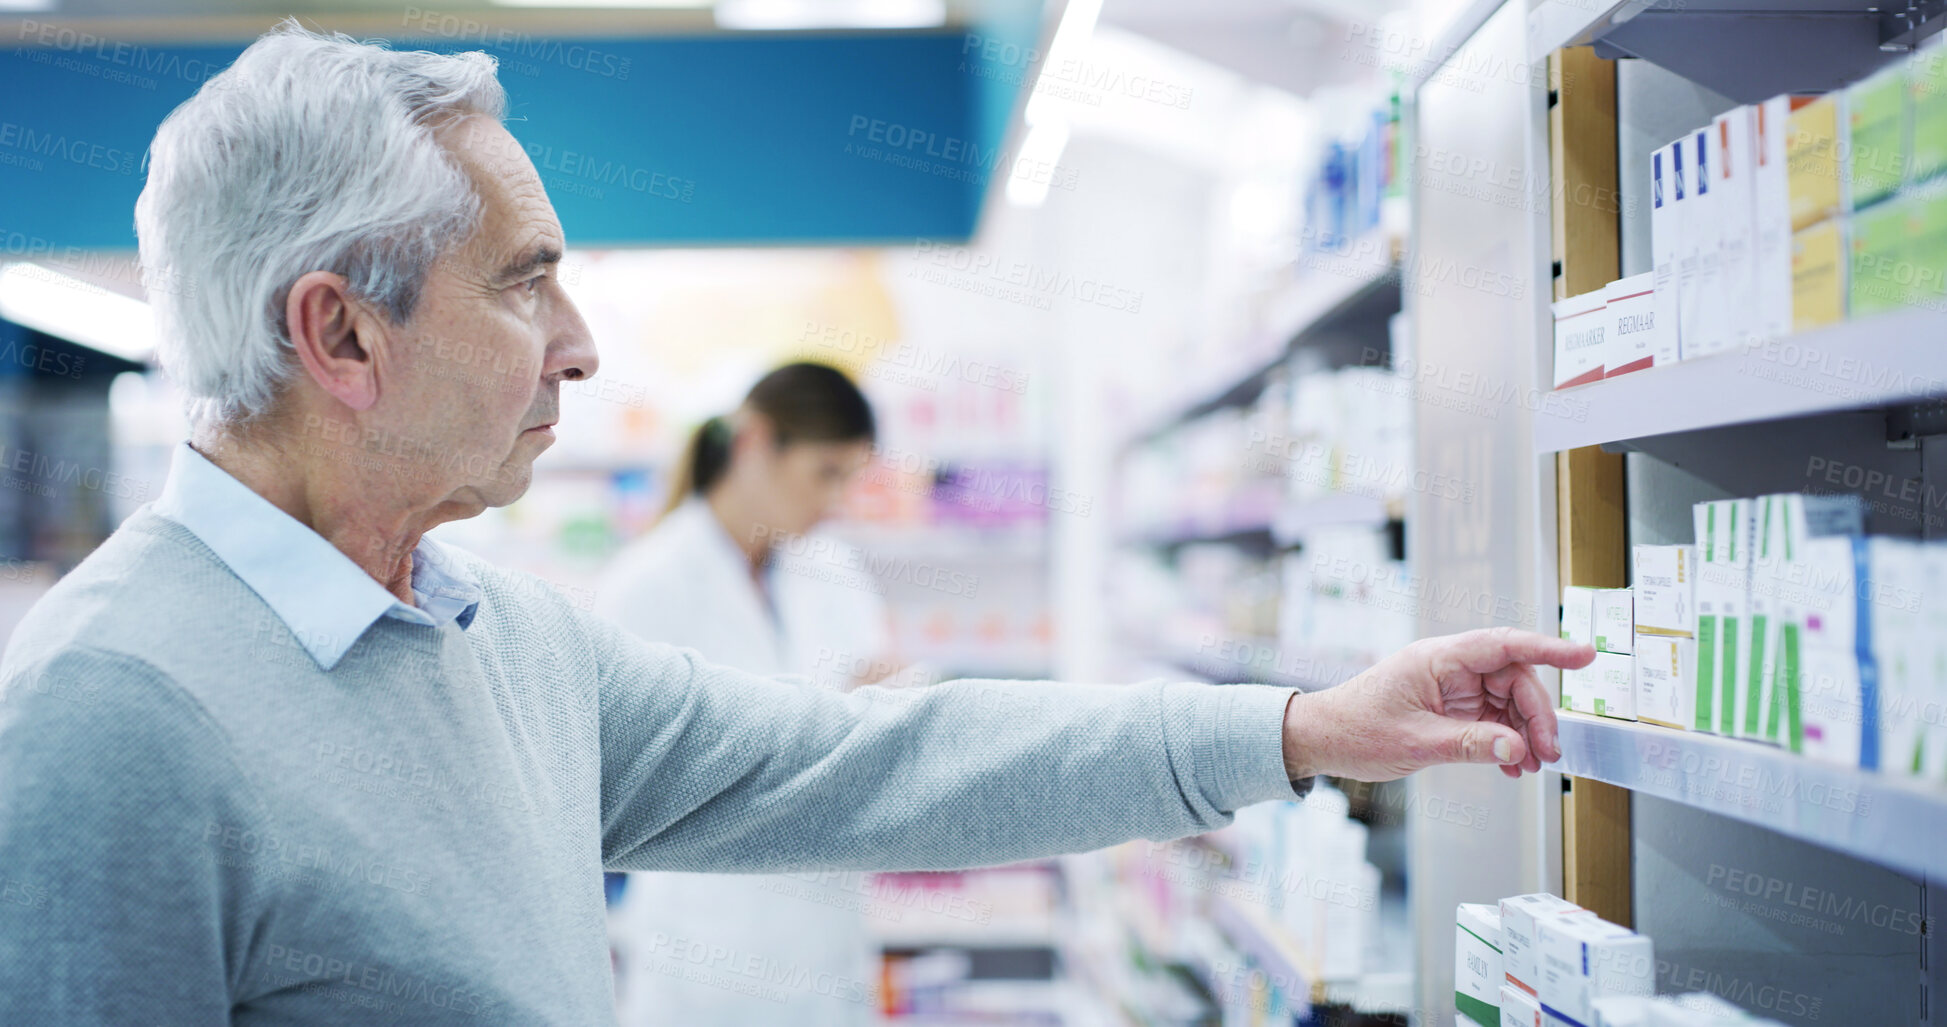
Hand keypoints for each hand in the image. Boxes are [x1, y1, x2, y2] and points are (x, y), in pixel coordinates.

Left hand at [1280, 627, 1595, 781]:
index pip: (1504, 644)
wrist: (1322, 739)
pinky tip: (1511, 765)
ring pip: (1506, 700)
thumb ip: (1470, 744)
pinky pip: (1490, 718)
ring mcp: (1450, 687)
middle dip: (1536, 715)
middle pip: (1513, 678)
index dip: (1549, 648)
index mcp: (1439, 658)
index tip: (1586, 655)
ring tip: (1531, 766)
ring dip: (1523, 732)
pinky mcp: (1449, 707)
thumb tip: (1518, 747)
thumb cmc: (1357, 731)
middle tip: (1548, 754)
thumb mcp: (1417, 743)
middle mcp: (1449, 667)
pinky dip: (1504, 740)